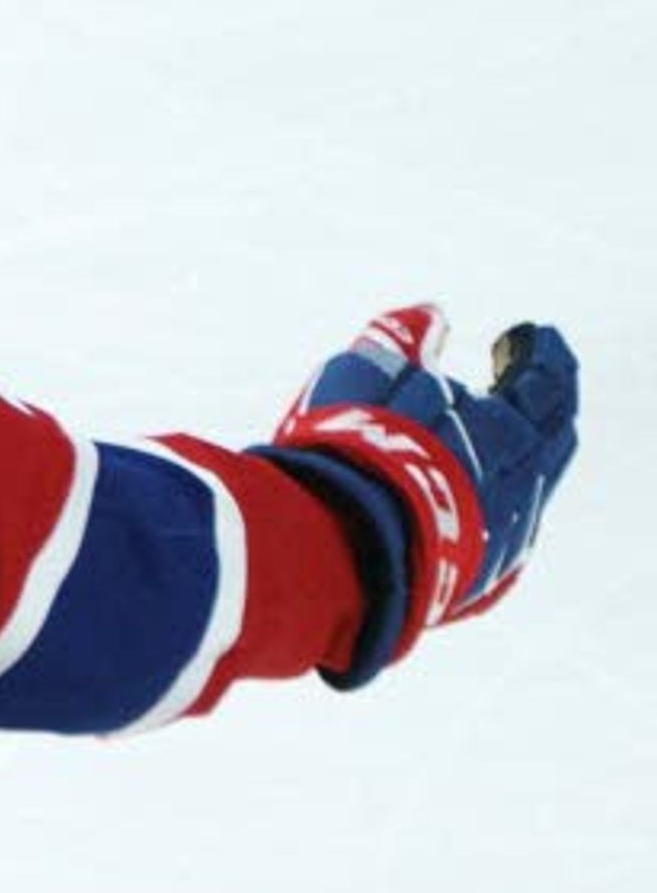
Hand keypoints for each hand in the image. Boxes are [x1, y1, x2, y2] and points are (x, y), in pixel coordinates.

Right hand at [259, 305, 576, 686]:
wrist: (338, 550)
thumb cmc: (354, 453)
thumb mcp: (365, 373)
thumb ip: (399, 338)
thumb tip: (430, 315)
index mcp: (508, 429)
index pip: (547, 378)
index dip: (538, 351)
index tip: (525, 334)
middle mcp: (523, 485)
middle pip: (554, 436)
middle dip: (543, 403)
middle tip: (524, 380)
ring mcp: (507, 536)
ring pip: (532, 488)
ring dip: (520, 456)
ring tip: (491, 440)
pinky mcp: (480, 578)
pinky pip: (506, 532)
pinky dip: (497, 503)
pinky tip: (473, 498)